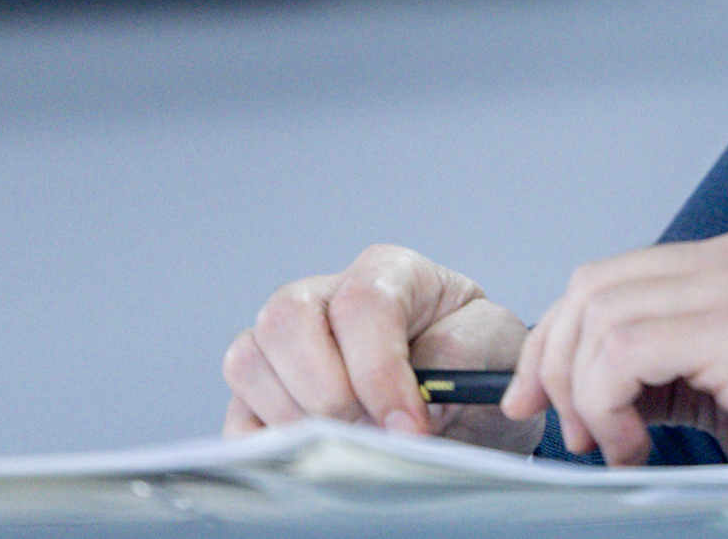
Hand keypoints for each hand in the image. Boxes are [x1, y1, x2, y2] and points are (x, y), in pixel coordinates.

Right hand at [223, 244, 537, 452]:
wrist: (469, 400)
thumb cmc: (476, 360)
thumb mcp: (491, 347)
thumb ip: (455, 359)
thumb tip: (411, 403)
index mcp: (388, 272)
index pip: (362, 304)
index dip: (380, 370)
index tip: (409, 423)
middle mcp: (326, 296)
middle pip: (286, 318)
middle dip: (328, 389)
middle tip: (369, 429)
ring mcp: (287, 343)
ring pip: (248, 360)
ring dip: (295, 415)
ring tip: (347, 440)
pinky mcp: (263, 393)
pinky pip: (236, 414)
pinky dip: (264, 442)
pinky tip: (311, 455)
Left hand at [501, 228, 727, 469]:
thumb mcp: (725, 386)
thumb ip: (666, 364)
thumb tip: (577, 382)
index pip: (609, 277)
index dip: (557, 340)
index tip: (539, 399)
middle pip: (592, 286)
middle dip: (556, 365)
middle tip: (574, 432)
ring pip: (598, 315)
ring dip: (586, 394)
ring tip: (622, 444)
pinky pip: (623, 349)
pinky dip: (608, 405)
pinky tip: (641, 444)